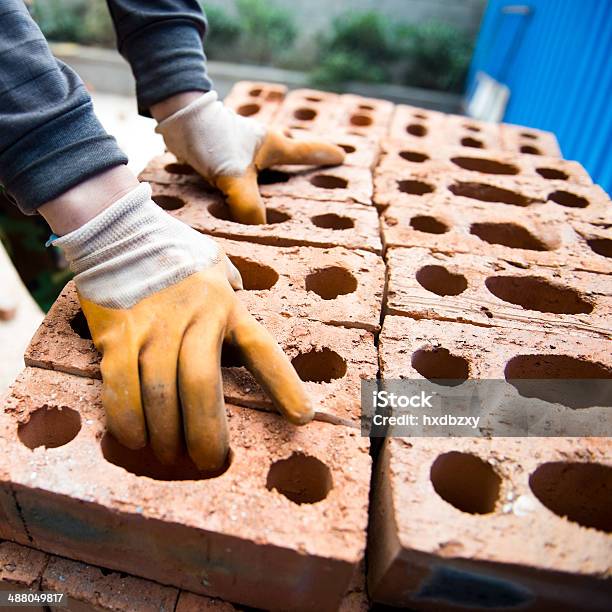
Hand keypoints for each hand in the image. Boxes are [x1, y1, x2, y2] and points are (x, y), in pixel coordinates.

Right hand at [53, 184, 312, 469]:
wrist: (121, 232)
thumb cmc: (176, 254)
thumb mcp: (217, 264)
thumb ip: (233, 285)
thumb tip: (242, 290)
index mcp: (227, 306)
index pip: (262, 349)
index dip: (284, 385)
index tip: (303, 417)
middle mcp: (195, 318)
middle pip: (203, 384)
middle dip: (206, 431)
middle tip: (207, 460)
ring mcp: (154, 327)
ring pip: (161, 390)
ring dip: (165, 432)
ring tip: (168, 456)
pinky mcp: (118, 333)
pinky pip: (121, 383)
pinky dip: (126, 417)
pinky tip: (133, 439)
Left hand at [154, 91, 344, 223]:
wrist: (178, 120)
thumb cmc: (212, 139)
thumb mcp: (234, 176)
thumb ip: (248, 206)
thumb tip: (259, 231)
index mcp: (273, 145)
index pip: (305, 152)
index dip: (324, 156)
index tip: (343, 157)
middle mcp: (261, 147)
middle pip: (289, 158)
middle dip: (302, 168)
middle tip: (315, 179)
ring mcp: (243, 152)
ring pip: (266, 168)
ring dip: (274, 180)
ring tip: (281, 196)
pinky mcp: (226, 159)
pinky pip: (245, 176)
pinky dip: (250, 186)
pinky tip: (244, 198)